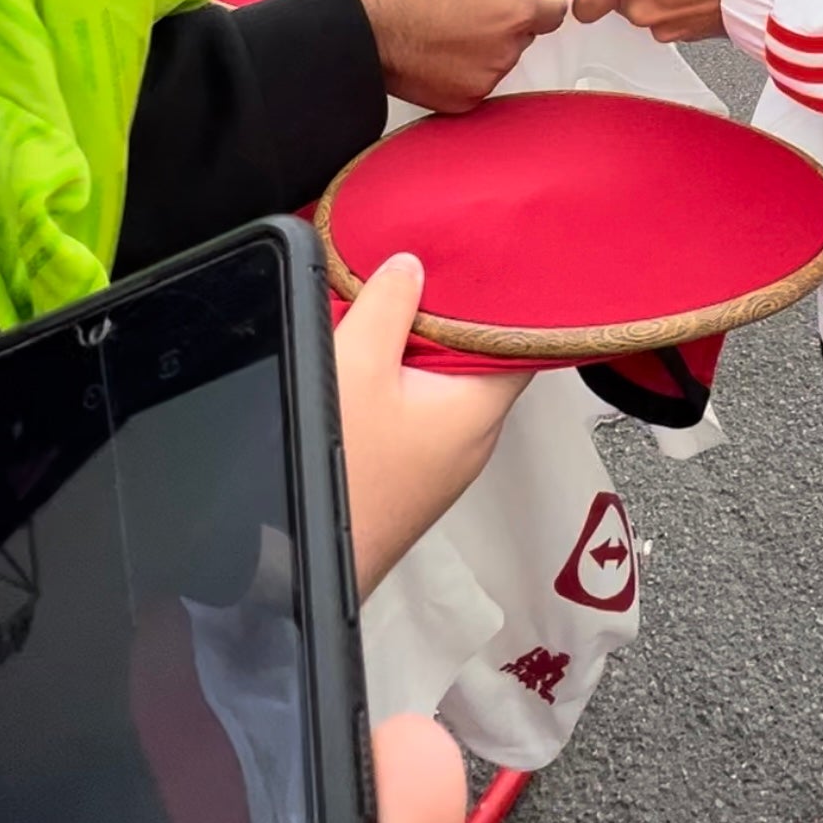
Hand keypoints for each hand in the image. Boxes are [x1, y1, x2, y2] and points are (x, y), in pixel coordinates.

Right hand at [336, 252, 531, 599]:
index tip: (487, 258)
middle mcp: (474, 437)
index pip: (523, 339)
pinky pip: (421, 409)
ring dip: (422, 347)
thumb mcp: (357, 363)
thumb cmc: (344, 472)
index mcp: (480, 407)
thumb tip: (412, 266)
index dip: (507, 296)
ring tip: (393, 303)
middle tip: (429, 266)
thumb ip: (388, 304)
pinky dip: (404, 379)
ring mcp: (444, 460)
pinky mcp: (413, 473)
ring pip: (445, 384)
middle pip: (481, 358)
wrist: (299, 564)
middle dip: (454, 314)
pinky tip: (372, 359)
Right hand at [348, 0, 565, 110]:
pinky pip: (476, 81)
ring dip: (484, 46)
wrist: (361, 23)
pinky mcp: (463, 101)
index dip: (541, 3)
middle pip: (523, 36)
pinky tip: (437, 50)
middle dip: (505, 22)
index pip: (554, 14)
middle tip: (465, 5)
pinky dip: (464, 69)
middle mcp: (506, 49)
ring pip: (499, 59)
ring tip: (445, 27)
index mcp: (514, 11)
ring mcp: (485, 78)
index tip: (528, 0)